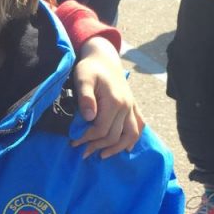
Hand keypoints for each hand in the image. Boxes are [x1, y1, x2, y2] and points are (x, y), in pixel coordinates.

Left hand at [71, 35, 144, 157]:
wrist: (104, 58)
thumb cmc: (90, 68)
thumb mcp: (82, 78)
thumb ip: (85, 97)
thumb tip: (89, 118)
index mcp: (114, 101)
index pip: (102, 129)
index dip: (87, 138)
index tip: (74, 142)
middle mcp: (126, 106)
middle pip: (114, 136)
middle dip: (97, 146)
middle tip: (82, 151)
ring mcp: (131, 107)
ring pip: (131, 135)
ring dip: (117, 148)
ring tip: (102, 155)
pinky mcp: (133, 106)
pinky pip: (139, 126)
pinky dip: (134, 139)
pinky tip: (127, 148)